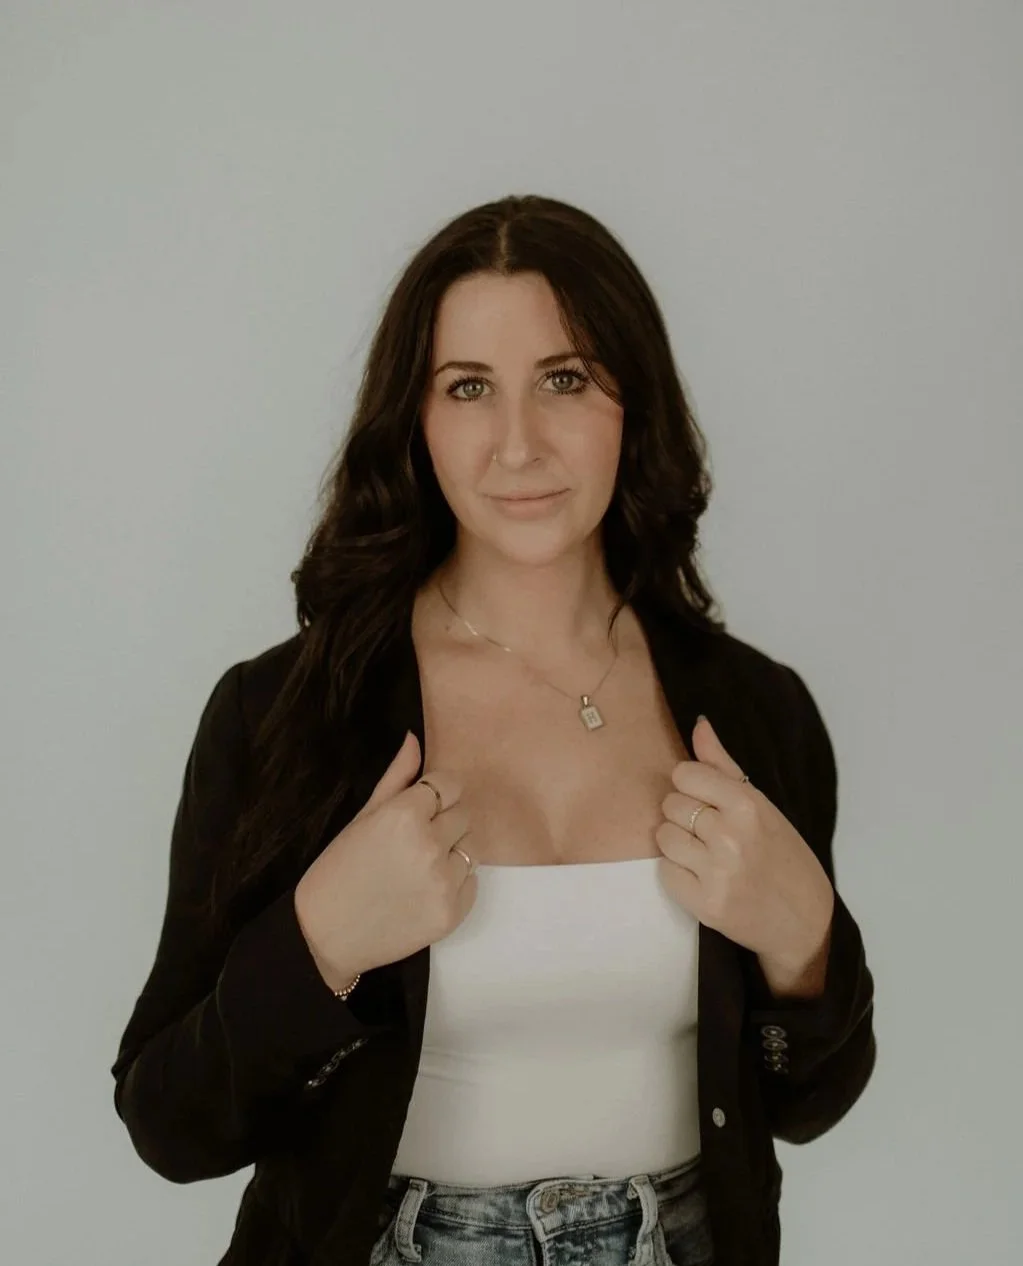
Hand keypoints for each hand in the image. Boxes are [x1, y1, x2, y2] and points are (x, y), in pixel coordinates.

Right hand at [294, 731, 478, 987]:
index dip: (438, 793)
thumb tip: (414, 739)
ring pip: (471, 848)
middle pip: (463, 815)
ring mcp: (444, 881)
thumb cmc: (338, 870)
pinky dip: (455, 883)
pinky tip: (424, 890)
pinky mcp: (452, 913)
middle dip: (444, 822)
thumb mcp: (362, 817)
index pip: (449, 784)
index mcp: (404, 815)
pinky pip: (471, 882)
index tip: (423, 806)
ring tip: (418, 867)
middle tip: (413, 841)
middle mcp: (430, 845)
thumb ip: (396, 778)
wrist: (325, 935)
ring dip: (452, 853)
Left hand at [655, 716, 834, 970]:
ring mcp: (717, 872)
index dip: (691, 785)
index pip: (685, 774)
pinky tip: (702, 877)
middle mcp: (731, 836)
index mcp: (748, 805)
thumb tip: (698, 724)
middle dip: (684, 815)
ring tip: (705, 854)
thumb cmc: (783, 856)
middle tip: (709, 832)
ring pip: (664, 837)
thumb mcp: (762, 806)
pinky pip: (665, 872)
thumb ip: (723, 766)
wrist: (805, 921)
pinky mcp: (705, 905)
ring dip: (678, 844)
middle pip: (671, 805)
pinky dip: (678, 874)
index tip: (706, 800)